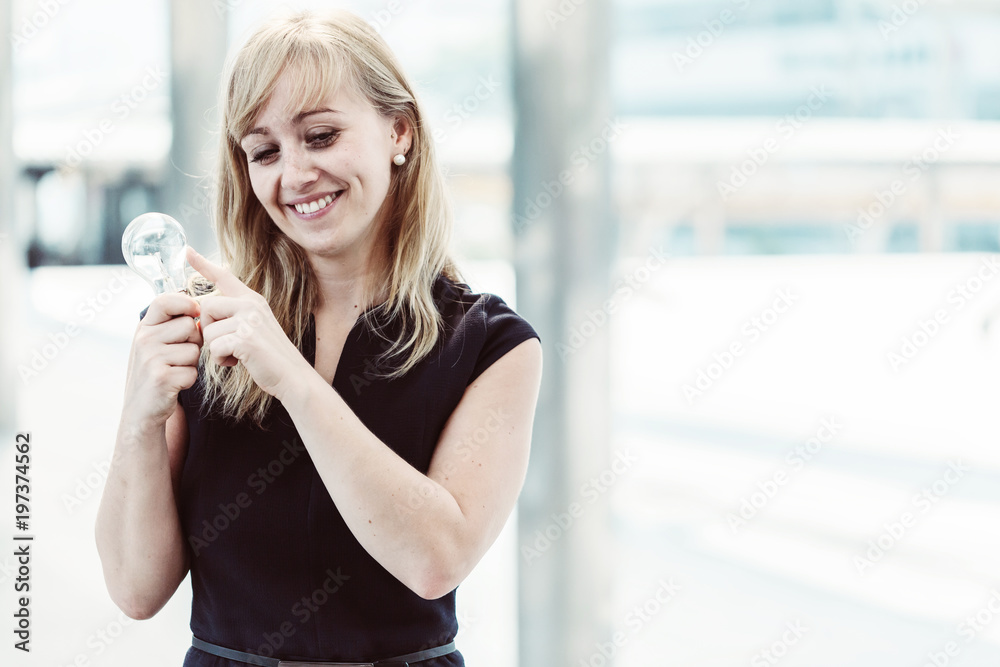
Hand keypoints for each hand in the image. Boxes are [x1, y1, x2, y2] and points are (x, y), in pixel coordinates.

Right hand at [124, 292, 202, 426]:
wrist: (141, 409)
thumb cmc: (156, 372)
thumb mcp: (156, 343)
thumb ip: (172, 324)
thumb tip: (200, 306)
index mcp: (144, 327)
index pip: (165, 301)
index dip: (186, 303)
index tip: (194, 312)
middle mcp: (144, 339)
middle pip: (190, 326)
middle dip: (194, 341)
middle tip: (179, 356)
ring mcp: (151, 358)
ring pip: (194, 350)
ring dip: (191, 363)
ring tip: (174, 370)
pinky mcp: (161, 378)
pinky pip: (193, 371)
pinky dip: (188, 380)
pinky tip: (173, 384)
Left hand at [185, 247, 310, 398]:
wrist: (293, 377)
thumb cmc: (270, 357)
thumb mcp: (255, 329)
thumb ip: (234, 318)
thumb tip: (203, 318)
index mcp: (252, 300)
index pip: (224, 276)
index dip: (203, 264)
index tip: (188, 251)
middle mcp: (251, 305)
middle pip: (206, 307)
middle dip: (210, 330)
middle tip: (228, 343)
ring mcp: (250, 320)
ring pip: (208, 331)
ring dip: (216, 349)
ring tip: (236, 356)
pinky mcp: (246, 338)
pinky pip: (214, 347)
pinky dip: (222, 360)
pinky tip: (237, 363)